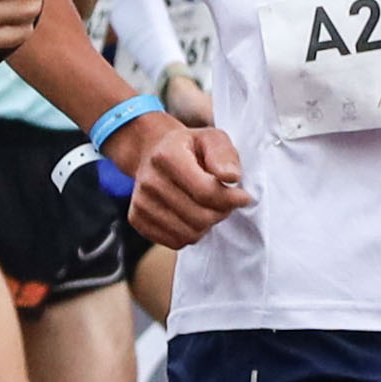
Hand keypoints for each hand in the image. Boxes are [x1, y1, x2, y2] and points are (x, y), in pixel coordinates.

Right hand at [114, 113, 249, 248]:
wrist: (152, 153)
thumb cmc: (190, 148)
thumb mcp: (212, 139)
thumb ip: (225, 155)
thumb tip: (231, 177)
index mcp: (167, 156)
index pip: (206, 192)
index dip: (232, 199)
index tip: (243, 196)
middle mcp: (149, 181)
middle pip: (199, 217)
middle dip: (221, 213)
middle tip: (225, 203)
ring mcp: (140, 203)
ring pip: (189, 234)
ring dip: (207, 225)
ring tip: (208, 208)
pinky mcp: (137, 220)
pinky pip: (175, 242)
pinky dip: (190, 233)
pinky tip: (191, 216)